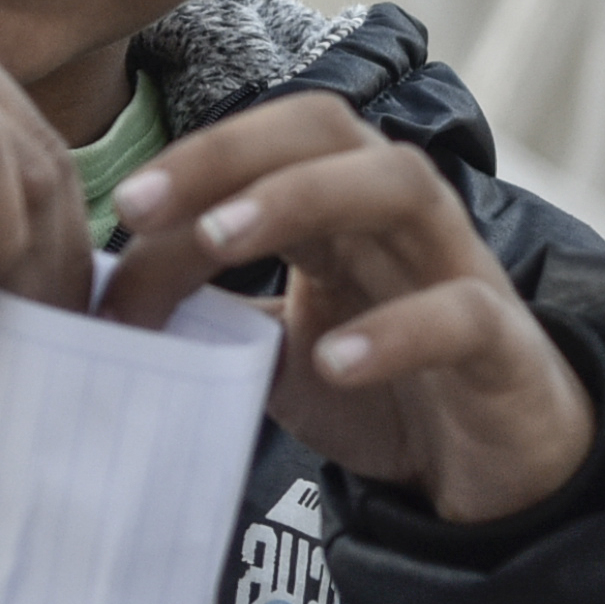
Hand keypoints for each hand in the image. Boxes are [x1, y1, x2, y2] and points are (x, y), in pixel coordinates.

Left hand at [100, 98, 596, 523]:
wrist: (500, 472)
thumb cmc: (389, 393)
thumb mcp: (278, 354)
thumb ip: (210, 317)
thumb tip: (101, 301)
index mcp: (345, 210)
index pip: (270, 142)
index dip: (192, 163)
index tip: (116, 214)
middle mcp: (402, 220)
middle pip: (329, 130)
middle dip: (229, 153)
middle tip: (141, 208)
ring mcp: (460, 271)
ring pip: (401, 186)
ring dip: (302, 199)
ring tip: (220, 243)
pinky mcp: (503, 345)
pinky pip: (459, 313)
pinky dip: (396, 330)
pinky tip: (333, 360)